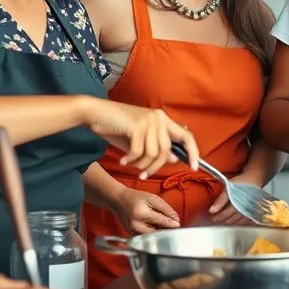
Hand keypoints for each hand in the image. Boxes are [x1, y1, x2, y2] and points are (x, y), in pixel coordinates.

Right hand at [83, 99, 199, 178]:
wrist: (94, 113)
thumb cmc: (115, 127)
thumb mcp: (139, 141)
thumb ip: (156, 149)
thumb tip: (175, 159)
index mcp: (162, 119)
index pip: (186, 136)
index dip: (193, 152)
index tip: (195, 168)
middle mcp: (159, 117)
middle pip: (167, 151)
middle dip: (156, 167)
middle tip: (143, 175)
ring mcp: (148, 120)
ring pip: (153, 154)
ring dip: (141, 165)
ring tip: (130, 165)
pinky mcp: (137, 125)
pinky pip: (139, 152)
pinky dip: (131, 161)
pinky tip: (123, 161)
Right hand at [116, 189, 179, 233]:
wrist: (119, 200)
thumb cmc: (137, 198)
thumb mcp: (153, 199)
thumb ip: (166, 209)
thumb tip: (176, 221)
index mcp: (141, 214)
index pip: (161, 222)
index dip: (171, 224)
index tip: (178, 225)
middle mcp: (135, 225)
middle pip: (156, 233)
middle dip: (165, 230)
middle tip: (170, 226)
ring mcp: (132, 231)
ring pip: (151, 237)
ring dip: (158, 232)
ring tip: (161, 225)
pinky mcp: (131, 235)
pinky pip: (145, 237)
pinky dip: (151, 233)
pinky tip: (153, 227)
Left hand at [208, 174, 260, 224]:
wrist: (255, 179)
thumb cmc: (242, 183)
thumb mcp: (229, 189)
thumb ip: (220, 200)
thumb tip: (211, 211)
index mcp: (237, 206)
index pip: (224, 216)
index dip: (217, 218)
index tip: (212, 219)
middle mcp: (244, 211)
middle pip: (231, 221)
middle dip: (222, 222)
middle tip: (216, 221)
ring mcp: (250, 213)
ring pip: (238, 223)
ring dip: (231, 223)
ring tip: (224, 222)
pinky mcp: (254, 212)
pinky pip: (247, 222)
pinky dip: (241, 223)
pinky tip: (237, 222)